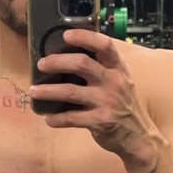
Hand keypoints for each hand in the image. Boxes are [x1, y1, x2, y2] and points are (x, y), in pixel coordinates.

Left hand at [29, 29, 155, 160]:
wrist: (138, 137)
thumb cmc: (123, 104)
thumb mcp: (119, 81)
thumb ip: (102, 68)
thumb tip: (69, 54)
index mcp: (118, 68)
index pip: (104, 45)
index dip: (85, 37)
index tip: (66, 35)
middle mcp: (114, 82)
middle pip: (81, 64)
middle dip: (57, 61)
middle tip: (41, 64)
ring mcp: (107, 102)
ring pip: (70, 92)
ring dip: (48, 91)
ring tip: (34, 91)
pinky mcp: (101, 121)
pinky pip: (72, 118)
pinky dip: (57, 118)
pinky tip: (48, 118)